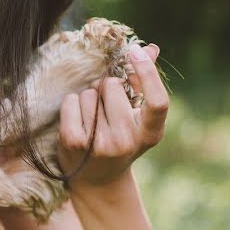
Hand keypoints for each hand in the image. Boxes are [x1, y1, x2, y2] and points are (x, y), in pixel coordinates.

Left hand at [57, 44, 167, 187]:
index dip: (148, 72)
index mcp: (150, 134)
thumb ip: (143, 84)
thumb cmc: (120, 140)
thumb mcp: (137, 119)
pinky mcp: (74, 142)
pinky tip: (78, 123)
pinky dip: (72, 106)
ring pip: (90, 93)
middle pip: (112, 86)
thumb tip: (151, 48)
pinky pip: (72, 101)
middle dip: (107, 89)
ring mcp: (100, 143)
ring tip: (93, 121)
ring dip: (89, 99)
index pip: (158, 101)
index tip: (136, 50)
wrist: (97, 180)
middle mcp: (127, 140)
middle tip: (106, 109)